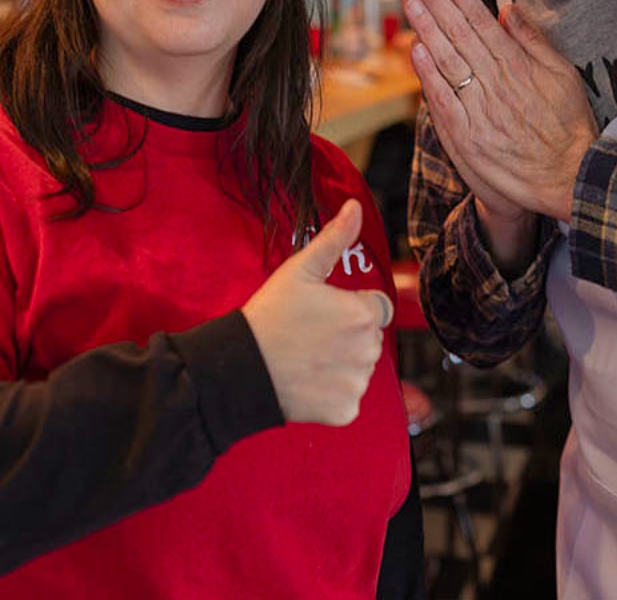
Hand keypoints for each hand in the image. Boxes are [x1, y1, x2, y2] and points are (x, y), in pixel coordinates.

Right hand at [241, 201, 391, 426]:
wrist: (241, 369)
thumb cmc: (268, 316)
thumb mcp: (300, 270)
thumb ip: (334, 239)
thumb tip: (354, 207)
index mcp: (363, 314)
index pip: (376, 308)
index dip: (349, 307)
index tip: (322, 313)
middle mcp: (368, 350)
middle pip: (369, 339)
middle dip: (348, 336)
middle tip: (309, 335)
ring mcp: (357, 383)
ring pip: (360, 369)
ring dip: (341, 365)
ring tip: (306, 358)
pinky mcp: (346, 410)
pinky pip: (348, 399)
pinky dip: (332, 394)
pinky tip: (307, 382)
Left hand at [403, 0, 596, 221]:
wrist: (568, 178)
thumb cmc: (567, 127)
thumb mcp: (562, 76)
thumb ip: (532, 42)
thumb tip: (508, 10)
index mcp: (519, 65)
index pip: (481, 22)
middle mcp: (496, 82)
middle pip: (459, 34)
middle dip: (434, 1)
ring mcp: (479, 109)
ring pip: (447, 61)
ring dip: (426, 29)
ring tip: (409, 0)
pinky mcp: (467, 136)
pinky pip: (443, 100)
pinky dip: (429, 75)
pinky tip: (415, 51)